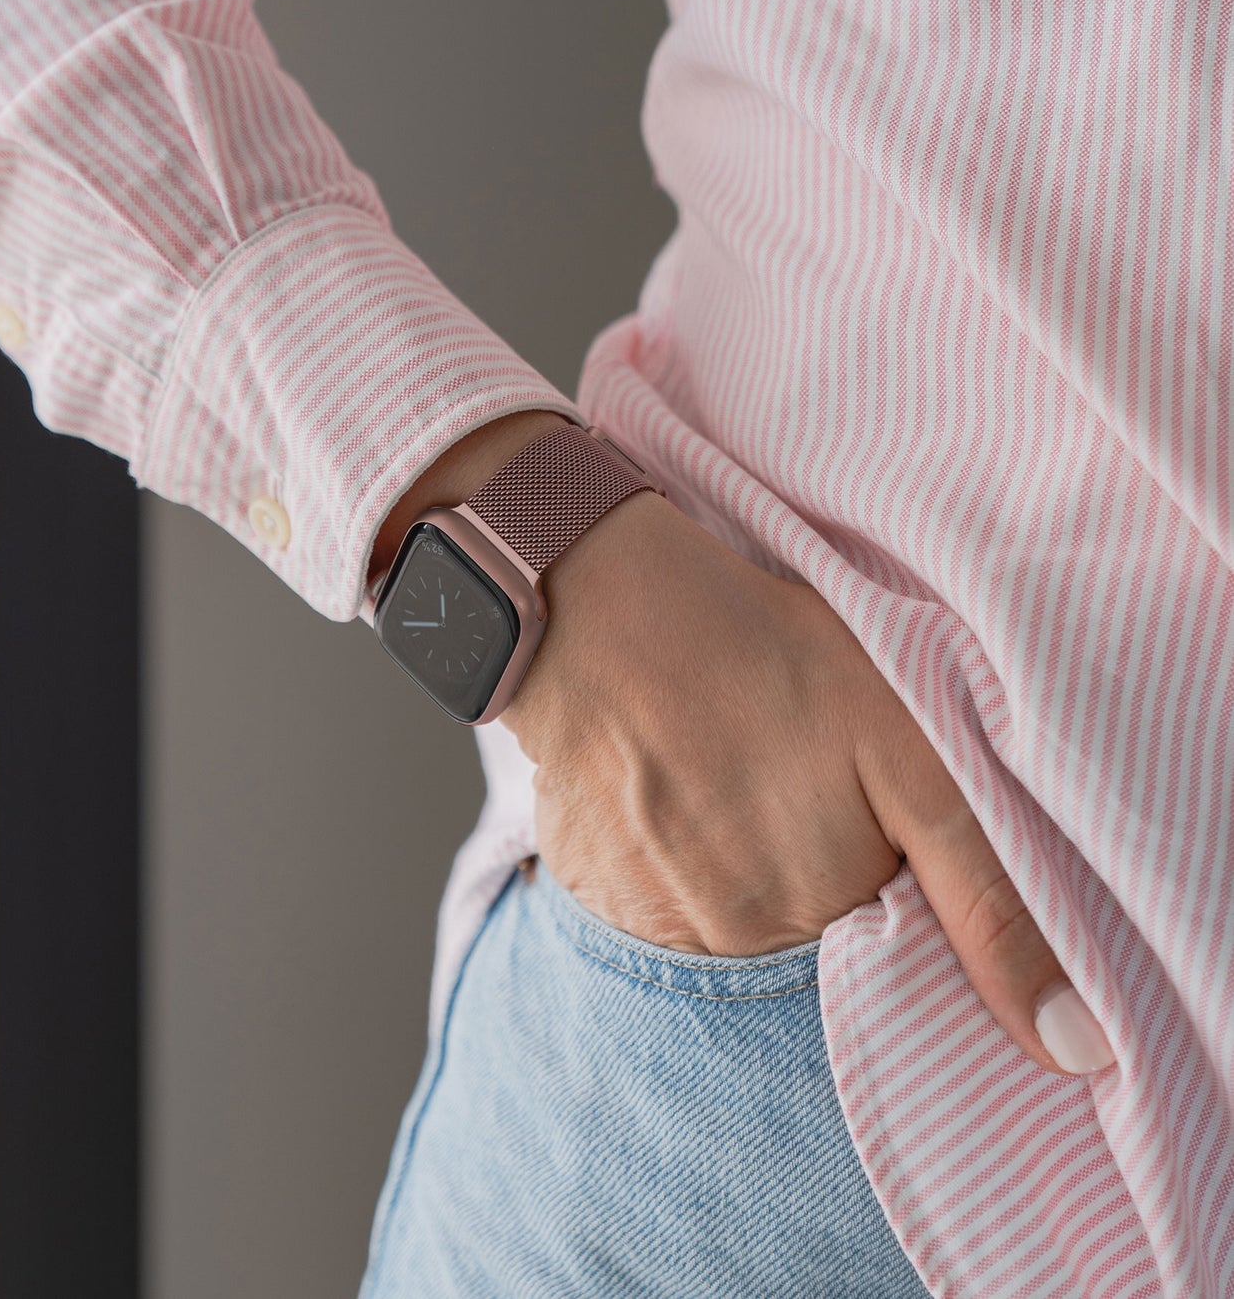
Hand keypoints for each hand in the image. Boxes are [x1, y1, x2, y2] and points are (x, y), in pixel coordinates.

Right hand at [501, 488, 1115, 1078]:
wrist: (606, 604)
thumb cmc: (770, 659)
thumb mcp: (915, 752)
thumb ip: (992, 902)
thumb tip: (1071, 1051)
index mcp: (817, 922)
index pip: (879, 967)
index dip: (885, 899)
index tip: (863, 827)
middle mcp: (724, 949)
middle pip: (796, 951)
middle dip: (808, 888)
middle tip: (789, 784)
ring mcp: (642, 923)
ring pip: (718, 931)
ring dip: (730, 873)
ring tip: (725, 775)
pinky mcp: (582, 887)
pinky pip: (645, 902)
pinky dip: (662, 859)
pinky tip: (667, 785)